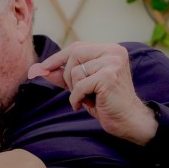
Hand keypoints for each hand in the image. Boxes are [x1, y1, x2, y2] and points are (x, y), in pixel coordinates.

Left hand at [27, 42, 156, 144]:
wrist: (128, 121)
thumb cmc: (107, 103)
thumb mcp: (83, 86)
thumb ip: (64, 76)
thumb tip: (40, 69)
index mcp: (110, 50)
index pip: (77, 47)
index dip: (58, 58)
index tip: (42, 68)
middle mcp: (114, 52)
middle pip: (74, 54)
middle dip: (67, 75)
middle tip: (74, 92)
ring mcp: (113, 63)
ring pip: (75, 71)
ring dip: (74, 89)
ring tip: (86, 98)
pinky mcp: (109, 77)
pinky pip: (79, 85)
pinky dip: (76, 98)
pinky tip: (83, 105)